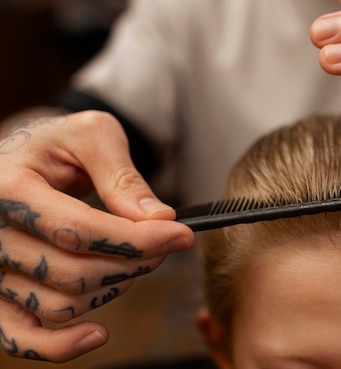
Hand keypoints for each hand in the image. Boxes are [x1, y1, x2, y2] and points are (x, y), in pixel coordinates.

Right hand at [0, 110, 193, 361]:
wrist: (21, 160)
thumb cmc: (57, 145)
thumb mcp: (91, 136)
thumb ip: (122, 176)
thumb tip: (159, 219)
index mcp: (9, 189)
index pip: (79, 230)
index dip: (137, 240)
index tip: (181, 235)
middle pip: (74, 272)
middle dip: (135, 262)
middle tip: (166, 242)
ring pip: (61, 305)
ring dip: (113, 288)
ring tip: (135, 259)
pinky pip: (20, 338)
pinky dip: (60, 346)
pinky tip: (99, 333)